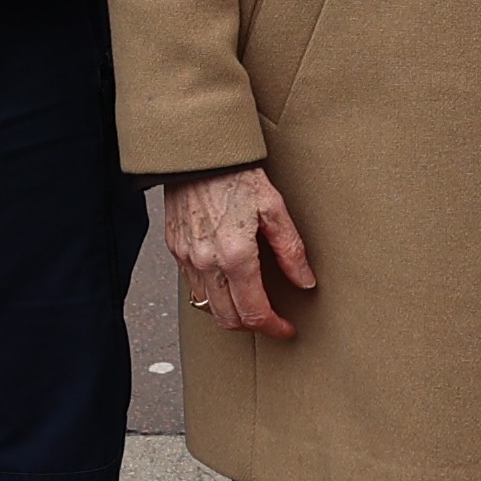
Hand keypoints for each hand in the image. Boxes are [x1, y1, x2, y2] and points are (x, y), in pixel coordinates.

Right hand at [164, 166, 315, 338]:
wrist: (199, 152)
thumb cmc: (237, 174)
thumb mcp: (274, 207)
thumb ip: (291, 250)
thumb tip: (305, 281)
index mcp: (235, 256)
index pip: (254, 312)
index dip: (274, 327)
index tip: (287, 328)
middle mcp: (206, 263)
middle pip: (228, 319)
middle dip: (252, 326)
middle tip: (271, 319)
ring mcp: (187, 258)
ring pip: (207, 307)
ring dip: (230, 313)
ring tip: (250, 302)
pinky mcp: (175, 249)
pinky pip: (192, 286)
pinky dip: (211, 294)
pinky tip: (227, 281)